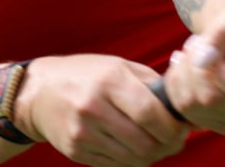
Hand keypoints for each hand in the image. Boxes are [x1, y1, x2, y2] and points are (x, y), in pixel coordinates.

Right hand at [15, 54, 189, 165]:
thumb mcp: (118, 67)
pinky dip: (131, 161)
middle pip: (144, 142)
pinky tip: (133, 148)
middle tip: (175, 141)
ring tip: (157, 145)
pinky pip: (115, 165)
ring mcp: (82, 132)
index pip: (150, 113)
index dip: (172, 128)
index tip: (182, 129)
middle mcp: (94, 107)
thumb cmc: (87, 75)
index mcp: (109, 81)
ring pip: (132, 159)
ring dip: (152, 156)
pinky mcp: (75, 151)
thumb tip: (185, 108)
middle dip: (167, 146)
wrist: (38, 92)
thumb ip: (152, 84)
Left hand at [160, 7, 224, 134]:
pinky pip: (189, 113)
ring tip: (191, 53)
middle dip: (194, 69)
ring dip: (183, 75)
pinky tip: (188, 70)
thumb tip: (203, 58)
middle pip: (216, 100)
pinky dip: (179, 88)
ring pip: (197, 107)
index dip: (220, 73)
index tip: (208, 48)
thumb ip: (223, 32)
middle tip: (195, 44)